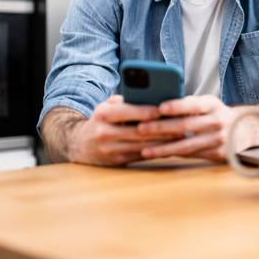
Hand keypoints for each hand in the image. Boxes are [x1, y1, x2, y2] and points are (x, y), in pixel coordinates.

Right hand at [47, 95, 183, 166]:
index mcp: (102, 115)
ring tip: (180, 135)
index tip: (165, 108)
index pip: (127, 111)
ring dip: (163, 142)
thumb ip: (125, 101)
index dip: (147, 111)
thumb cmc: (100, 120)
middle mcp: (104, 133)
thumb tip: (151, 96)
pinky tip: (170, 146)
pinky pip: (141, 156)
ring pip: (142, 146)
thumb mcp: (106, 106)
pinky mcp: (116, 163)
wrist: (78, 145)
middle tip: (180, 123)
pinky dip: (156, 151)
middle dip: (161, 128)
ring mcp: (109, 150)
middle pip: (138, 131)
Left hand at [137, 95, 258, 161]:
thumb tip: (155, 105)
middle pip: (186, 126)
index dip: (176, 106)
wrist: (244, 131)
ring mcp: (219, 139)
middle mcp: (218, 121)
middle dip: (161, 128)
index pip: (193, 104)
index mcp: (212, 104)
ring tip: (144, 150)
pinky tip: (159, 156)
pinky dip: (173, 155)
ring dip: (163, 148)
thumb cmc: (215, 115)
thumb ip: (187, 105)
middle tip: (140, 129)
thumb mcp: (206, 104)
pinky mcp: (218, 154)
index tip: (159, 108)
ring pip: (186, 145)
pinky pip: (191, 156)